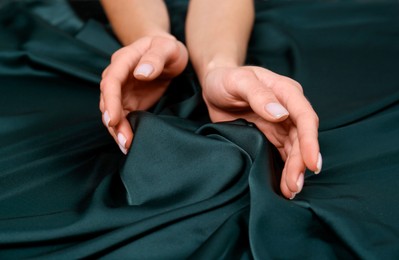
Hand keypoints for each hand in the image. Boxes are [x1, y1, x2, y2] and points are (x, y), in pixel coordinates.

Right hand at [99, 35, 187, 153]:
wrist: (167, 53)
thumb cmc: (167, 48)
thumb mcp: (167, 48)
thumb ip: (155, 58)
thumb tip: (140, 74)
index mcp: (124, 60)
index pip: (111, 81)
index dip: (111, 101)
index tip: (113, 119)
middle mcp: (117, 76)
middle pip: (108, 100)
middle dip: (113, 122)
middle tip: (124, 141)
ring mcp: (121, 90)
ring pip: (112, 112)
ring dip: (117, 130)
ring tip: (127, 146)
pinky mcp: (128, 101)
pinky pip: (122, 117)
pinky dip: (123, 130)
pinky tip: (129, 143)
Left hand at [201, 66, 321, 198]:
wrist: (214, 84)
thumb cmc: (225, 79)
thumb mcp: (238, 82)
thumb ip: (258, 95)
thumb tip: (280, 114)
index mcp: (285, 91)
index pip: (304, 117)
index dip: (310, 141)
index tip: (312, 163)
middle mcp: (287, 107)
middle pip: (301, 138)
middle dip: (301, 163)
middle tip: (294, 186)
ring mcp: (280, 122)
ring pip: (294, 149)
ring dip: (294, 170)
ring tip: (290, 190)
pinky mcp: (271, 133)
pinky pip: (282, 152)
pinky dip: (285, 168)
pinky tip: (284, 183)